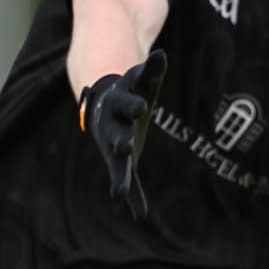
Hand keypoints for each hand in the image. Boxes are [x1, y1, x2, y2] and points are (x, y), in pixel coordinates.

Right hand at [78, 49, 166, 220]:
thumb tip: (161, 54)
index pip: (127, 104)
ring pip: (117, 164)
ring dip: (120, 177)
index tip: (143, 107)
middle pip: (115, 136)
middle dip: (119, 143)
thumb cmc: (131, 89)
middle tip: (123, 148)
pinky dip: (134, 197)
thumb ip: (152, 69)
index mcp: (119, 105)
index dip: (134, 105)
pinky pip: (128, 180)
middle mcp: (112, 128)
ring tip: (119, 193)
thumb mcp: (142, 79)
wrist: (107, 103)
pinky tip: (139, 213)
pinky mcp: (122, 160)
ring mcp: (114, 146)